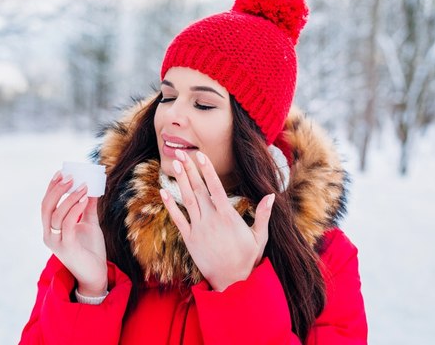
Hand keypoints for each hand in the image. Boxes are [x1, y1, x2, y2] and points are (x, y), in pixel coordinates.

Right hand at [41, 172, 107, 296]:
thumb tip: (92, 188)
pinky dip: (75, 210)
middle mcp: (49, 234)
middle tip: (70, 176)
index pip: (47, 204)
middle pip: (47, 207)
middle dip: (57, 189)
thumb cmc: (90, 249)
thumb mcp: (90, 224)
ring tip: (83, 186)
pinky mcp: (67, 248)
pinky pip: (68, 225)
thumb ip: (88, 208)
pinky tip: (84, 199)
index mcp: (51, 228)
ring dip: (70, 198)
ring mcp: (56, 242)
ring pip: (56, 215)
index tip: (61, 172)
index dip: (51, 187)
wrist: (96, 274)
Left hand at [160, 150, 274, 291]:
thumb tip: (271, 195)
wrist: (232, 282)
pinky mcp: (189, 240)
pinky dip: (170, 205)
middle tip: (180, 153)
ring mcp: (198, 229)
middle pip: (198, 189)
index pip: (215, 187)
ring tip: (173, 164)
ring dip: (180, 181)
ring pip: (187, 200)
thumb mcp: (260, 236)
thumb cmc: (248, 258)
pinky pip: (178, 219)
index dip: (206, 170)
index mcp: (228, 216)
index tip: (200, 155)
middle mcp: (211, 220)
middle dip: (189, 170)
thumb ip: (262, 214)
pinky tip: (164, 192)